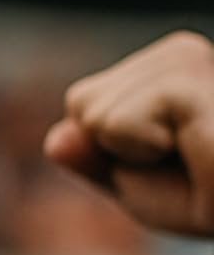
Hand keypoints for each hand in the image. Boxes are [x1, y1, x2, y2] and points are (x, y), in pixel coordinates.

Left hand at [44, 29, 213, 238]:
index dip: (106, 148)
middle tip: (177, 165)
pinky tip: (193, 150)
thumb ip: (95, 159)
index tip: (161, 162)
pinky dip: (142, 149)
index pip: (83, 101)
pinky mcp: (198, 81)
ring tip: (190, 156)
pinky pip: (120, 119)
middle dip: (113, 149)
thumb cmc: (208, 199)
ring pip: (96, 110)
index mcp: (168, 69)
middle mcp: (185, 55)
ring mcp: (197, 61)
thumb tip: (56, 138)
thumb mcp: (138, 184)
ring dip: (131, 152)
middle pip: (83, 102)